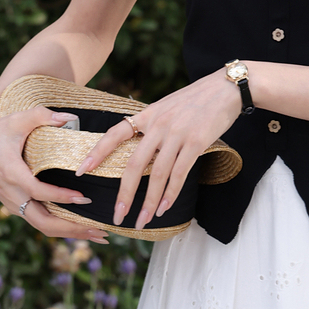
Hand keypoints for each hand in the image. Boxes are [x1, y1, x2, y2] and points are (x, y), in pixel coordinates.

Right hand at [0, 106, 107, 244]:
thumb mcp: (17, 119)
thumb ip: (42, 115)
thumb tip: (70, 117)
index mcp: (12, 174)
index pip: (38, 192)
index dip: (61, 197)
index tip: (83, 199)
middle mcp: (12, 194)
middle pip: (42, 221)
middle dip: (72, 228)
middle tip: (99, 229)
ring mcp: (14, 203)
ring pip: (42, 226)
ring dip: (70, 233)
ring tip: (98, 235)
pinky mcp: (17, 206)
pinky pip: (39, 222)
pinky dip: (60, 228)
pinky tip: (81, 229)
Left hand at [74, 70, 241, 231]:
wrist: (226, 87)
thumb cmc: (198, 99)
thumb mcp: (168, 106)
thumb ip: (154, 126)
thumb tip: (143, 149)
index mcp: (147, 115)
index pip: (115, 134)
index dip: (97, 152)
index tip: (82, 170)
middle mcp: (158, 125)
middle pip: (135, 165)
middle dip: (125, 194)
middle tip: (118, 215)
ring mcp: (177, 134)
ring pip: (158, 175)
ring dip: (149, 202)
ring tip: (143, 220)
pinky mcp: (195, 142)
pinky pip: (179, 174)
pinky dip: (171, 194)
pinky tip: (164, 207)